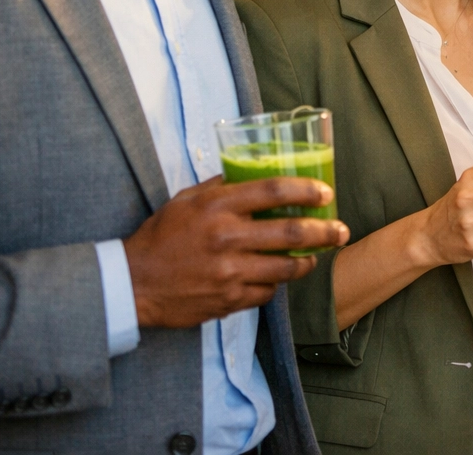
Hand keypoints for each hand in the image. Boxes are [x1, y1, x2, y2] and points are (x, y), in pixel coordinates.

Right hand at [125, 175, 349, 328]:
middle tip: (341, 231)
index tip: (325, 193)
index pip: (273, 190)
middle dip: (324, 231)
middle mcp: (226, 238)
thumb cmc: (160, 237)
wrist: (132, 284)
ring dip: (307, 262)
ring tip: (316, 257)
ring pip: (285, 268)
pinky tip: (276, 277)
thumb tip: (252, 172)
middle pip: (291, 232)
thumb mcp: (186, 201)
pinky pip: (266, 292)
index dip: (306, 190)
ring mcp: (228, 272)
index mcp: (216, 207)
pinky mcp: (228, 299)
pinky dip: (275, 284)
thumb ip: (220, 187)